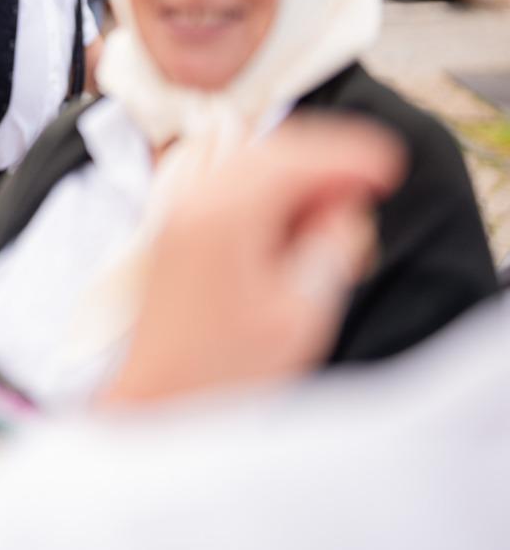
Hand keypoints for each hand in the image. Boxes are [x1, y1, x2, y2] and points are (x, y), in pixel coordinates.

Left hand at [100, 116, 405, 406]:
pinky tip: (297, 214)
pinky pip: (226, 183)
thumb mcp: (303, 312)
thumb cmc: (228, 370)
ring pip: (246, 161)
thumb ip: (331, 246)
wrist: (160, 402)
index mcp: (223, 214)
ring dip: (297, 170)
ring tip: (341, 200)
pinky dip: (267, 186)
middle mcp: (192, 201)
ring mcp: (175, 212)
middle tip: (373, 179)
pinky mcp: (172, 229)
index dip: (350, 155)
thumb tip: (344, 207)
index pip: (295, 157)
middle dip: (326, 156)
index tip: (389, 168)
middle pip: (268, 147)